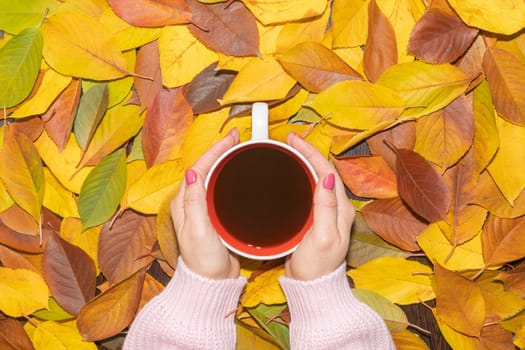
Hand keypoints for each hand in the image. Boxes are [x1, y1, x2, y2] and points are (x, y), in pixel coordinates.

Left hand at [170, 128, 240, 278]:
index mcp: (184, 203)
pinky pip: (222, 189)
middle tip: (238, 138)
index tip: (231, 137)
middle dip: (221, 150)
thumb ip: (195, 202)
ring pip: (214, 176)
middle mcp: (191, 202)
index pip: (199, 167)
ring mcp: (203, 209)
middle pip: (205, 167)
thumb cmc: (203, 261)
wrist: (211, 282)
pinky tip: (241, 175)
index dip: (215, 149)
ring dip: (225, 160)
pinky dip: (231, 177)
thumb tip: (192, 172)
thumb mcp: (198, 230)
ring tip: (240, 149)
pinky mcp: (215, 216)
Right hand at [285, 132, 354, 280]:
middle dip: (307, 152)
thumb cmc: (317, 266)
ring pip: (316, 178)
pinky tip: (290, 175)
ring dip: (304, 162)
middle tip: (289, 141)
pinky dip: (299, 177)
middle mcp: (336, 208)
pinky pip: (308, 190)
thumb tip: (325, 177)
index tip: (294, 140)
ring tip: (289, 151)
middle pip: (323, 171)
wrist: (311, 286)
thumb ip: (325, 208)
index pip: (327, 171)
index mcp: (341, 210)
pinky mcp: (315, 219)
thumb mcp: (322, 237)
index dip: (311, 152)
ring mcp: (326, 213)